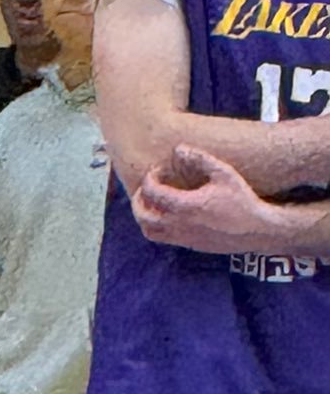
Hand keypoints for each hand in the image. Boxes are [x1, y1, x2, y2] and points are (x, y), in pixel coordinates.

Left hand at [132, 142, 286, 254]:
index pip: (151, 193)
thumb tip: (178, 148)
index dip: (149, 178)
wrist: (256, 230)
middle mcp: (179, 225)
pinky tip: (167, 212)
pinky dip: (155, 225)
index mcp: (185, 206)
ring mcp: (182, 237)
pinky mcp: (188, 245)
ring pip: (148, 231)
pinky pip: (162, 238)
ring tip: (151, 201)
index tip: (157, 170)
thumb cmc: (242, 200)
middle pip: (142, 215)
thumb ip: (199, 159)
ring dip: (144, 216)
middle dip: (138, 199)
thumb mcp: (223, 173)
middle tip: (145, 187)